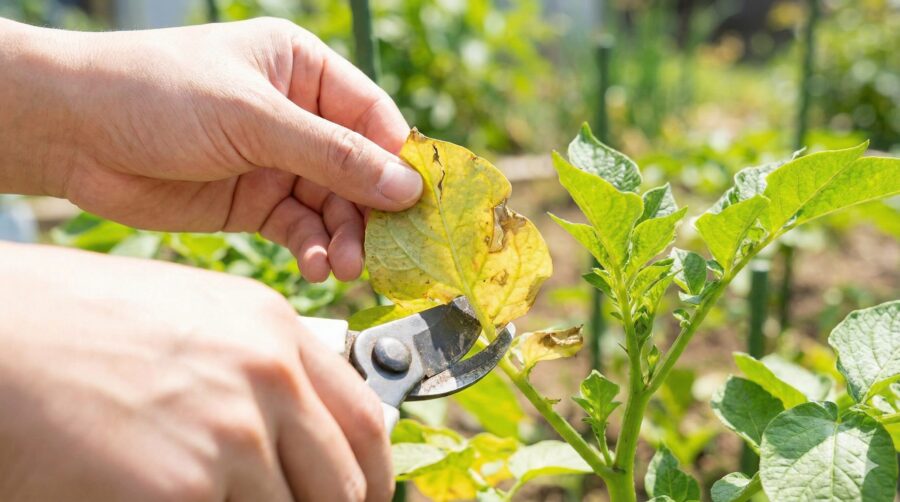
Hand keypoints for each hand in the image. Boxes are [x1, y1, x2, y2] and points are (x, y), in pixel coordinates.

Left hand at [0, 17, 421, 281]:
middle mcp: (298, 115)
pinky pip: (300, 229)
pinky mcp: (255, 202)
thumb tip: (407, 187)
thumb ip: (332, 155)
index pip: (374, 119)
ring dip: (343, 239)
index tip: (423, 205)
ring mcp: (277, 161)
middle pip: (360, 170)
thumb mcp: (254, 118)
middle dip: (371, 212)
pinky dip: (310, 250)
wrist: (72, 133)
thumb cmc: (157, 94)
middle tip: (383, 253)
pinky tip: (310, 266)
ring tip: (343, 267)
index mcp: (305, 71)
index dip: (401, 163)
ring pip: (334, 207)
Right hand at [0, 241, 392, 501]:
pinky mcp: (183, 489)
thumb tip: (302, 421)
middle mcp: (267, 377)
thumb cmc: (80, 322)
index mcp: (274, 329)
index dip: (373, 470)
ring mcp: (231, 435)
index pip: (366, 419)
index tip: (364, 493)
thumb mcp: (195, 317)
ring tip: (210, 493)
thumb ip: (258, 364)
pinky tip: (166, 498)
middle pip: (343, 482)